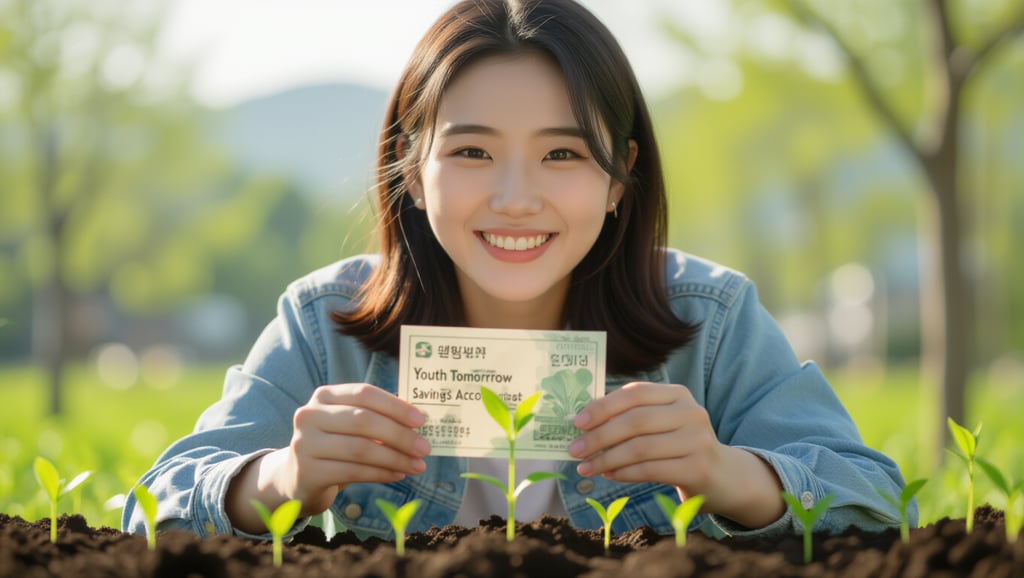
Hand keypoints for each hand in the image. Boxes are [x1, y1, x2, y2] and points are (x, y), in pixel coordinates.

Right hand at [227, 384, 430, 531]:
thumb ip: (378, 417)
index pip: (364, 393)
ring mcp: (305, 444)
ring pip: (360, 449)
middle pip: (363, 421)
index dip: (395, 406)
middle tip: (424, 448)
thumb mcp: (350, 425)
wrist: (296, 478)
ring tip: (418, 465)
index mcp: (324, 396)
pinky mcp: (308, 472)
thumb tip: (418, 419)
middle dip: (400, 435)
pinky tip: (398, 475)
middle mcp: (309, 415)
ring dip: (395, 458)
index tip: (421, 420)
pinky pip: (353, 472)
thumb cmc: (335, 446)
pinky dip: (381, 473)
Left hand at [568, 382, 782, 527]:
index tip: (577, 422)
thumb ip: (631, 416)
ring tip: (585, 467)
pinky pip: (650, 470)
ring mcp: (698, 440)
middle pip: (636, 421)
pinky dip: (624, 473)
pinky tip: (608, 474)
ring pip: (640, 448)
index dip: (603, 406)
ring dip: (606, 459)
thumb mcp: (662, 422)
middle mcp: (691, 412)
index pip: (635, 393)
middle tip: (575, 449)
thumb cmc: (680, 446)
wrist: (724, 476)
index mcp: (679, 394)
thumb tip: (583, 422)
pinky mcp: (698, 468)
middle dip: (599, 436)